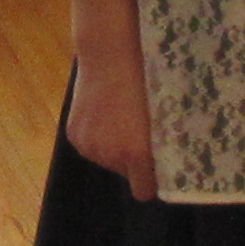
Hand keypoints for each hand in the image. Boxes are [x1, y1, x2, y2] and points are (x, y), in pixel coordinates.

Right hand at [62, 52, 159, 201]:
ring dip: (113, 147)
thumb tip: (170, 161)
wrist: (110, 54)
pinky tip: (104, 112)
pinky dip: (97, 136)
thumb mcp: (163, 114)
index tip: (159, 169)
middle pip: (125, 173)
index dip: (152, 182)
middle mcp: (110, 157)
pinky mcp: (74, 135)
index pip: (143, 191)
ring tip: (120, 116)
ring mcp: (89, 146)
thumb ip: (163, 144)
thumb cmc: (147, 79)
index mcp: (136, 154)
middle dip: (133, 159)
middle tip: (140, 131)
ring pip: (106, 159)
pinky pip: (90, 146)